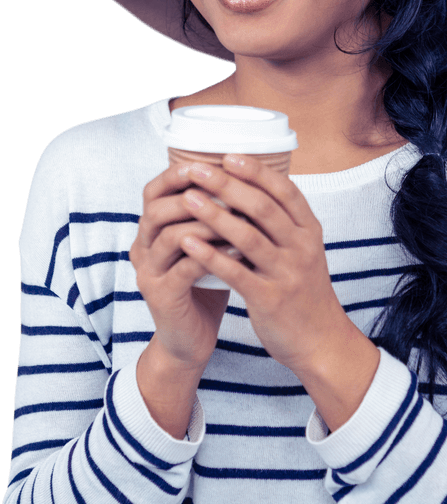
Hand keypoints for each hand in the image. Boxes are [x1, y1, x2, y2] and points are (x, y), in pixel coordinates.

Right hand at [129, 162, 233, 372]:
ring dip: (206, 223)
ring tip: (238, 216)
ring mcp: (148, 272)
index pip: (153, 191)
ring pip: (170, 236)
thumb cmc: (205, 286)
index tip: (211, 163)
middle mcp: (142, 247)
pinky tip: (240, 251)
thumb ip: (214, 215)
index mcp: (151, 230)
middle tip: (228, 187)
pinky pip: (185, 269)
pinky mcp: (161, 296)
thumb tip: (245, 176)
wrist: (189, 340)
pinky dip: (214, 256)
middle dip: (194, 195)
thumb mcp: (207, 245)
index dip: (177, 174)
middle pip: (157, 209)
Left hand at [179, 154, 351, 375]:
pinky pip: (236, 272)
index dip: (256, 171)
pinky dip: (211, 255)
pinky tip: (189, 242)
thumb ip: (281, 225)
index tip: (228, 155)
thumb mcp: (303, 252)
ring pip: (248, 236)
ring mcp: (287, 273)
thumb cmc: (304, 292)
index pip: (285, 191)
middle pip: (263, 208)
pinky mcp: (269, 299)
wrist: (321, 342)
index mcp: (309, 232)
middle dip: (228, 185)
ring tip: (188, 198)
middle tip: (198, 169)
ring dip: (215, 214)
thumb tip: (248, 190)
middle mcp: (301, 248)